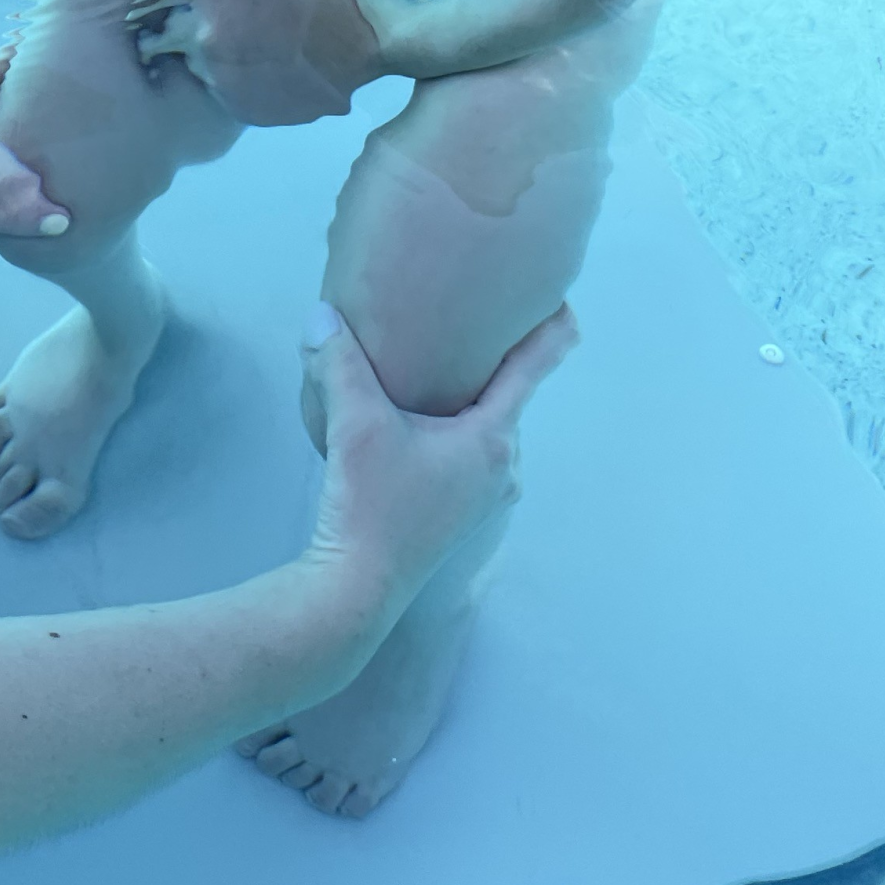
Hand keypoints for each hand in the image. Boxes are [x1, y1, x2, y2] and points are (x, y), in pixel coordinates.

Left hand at [130, 0, 381, 123]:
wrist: (367, 41)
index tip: (164, 0)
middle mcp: (205, 42)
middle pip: (165, 39)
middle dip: (171, 33)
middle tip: (180, 30)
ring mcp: (222, 81)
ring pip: (195, 68)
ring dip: (206, 59)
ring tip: (235, 50)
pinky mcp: (243, 110)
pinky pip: (223, 93)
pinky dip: (233, 82)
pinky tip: (258, 71)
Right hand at [305, 302, 574, 607]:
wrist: (355, 587)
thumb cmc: (366, 506)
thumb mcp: (353, 424)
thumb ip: (339, 362)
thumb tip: (321, 315)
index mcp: (492, 440)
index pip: (534, 368)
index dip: (551, 328)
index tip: (563, 297)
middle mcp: (503, 468)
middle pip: (507, 395)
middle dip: (492, 360)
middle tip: (481, 317)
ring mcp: (488, 496)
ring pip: (487, 426)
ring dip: (469, 398)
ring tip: (446, 365)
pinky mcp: (465, 513)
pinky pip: (473, 452)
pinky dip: (457, 427)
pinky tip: (422, 421)